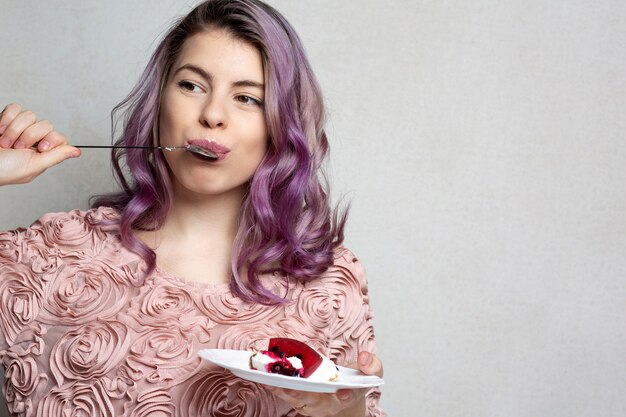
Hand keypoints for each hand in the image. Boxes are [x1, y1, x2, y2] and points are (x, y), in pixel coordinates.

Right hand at [0, 103, 80, 185]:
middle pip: (45, 124)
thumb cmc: (3, 170)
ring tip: (5, 143)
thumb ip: (55, 157)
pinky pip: (15, 108)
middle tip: (17, 148)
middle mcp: (33, 140)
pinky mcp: (6, 119)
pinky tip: (0, 131)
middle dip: (29, 136)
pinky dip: (6, 118)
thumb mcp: (33, 166)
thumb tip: (77, 152)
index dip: (52, 139)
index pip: (59, 137)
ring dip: (14, 129)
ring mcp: (19, 128)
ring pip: (29, 115)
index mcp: (42, 154)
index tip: (41, 148)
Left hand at [268, 351, 382, 416]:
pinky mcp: (300, 400)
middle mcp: (328, 404)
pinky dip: (275, 387)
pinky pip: (286, 395)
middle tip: (292, 387)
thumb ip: (372, 365)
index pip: (347, 397)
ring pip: (297, 399)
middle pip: (316, 402)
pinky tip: (265, 377)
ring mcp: (312, 404)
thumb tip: (364, 357)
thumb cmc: (356, 382)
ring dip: (283, 390)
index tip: (341, 392)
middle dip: (303, 394)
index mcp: (348, 396)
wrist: (345, 395)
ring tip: (270, 379)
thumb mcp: (372, 373)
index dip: (345, 395)